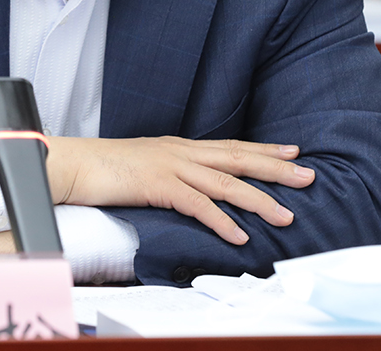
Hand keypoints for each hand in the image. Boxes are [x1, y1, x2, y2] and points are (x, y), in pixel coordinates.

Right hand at [45, 136, 314, 244]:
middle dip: (275, 169)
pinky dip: (221, 221)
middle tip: (308, 176)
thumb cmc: (102, 169)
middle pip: (238, 158)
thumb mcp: (144, 165)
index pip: (230, 146)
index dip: (263, 149)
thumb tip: (191, 188)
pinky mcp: (157, 183)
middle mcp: (180, 151)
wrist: (72, 164)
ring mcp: (170, 165)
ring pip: (225, 182)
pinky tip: (239, 235)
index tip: (293, 153)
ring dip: (259, 199)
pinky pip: (197, 204)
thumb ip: (170, 173)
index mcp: (178, 146)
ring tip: (286, 215)